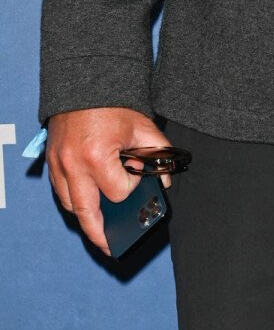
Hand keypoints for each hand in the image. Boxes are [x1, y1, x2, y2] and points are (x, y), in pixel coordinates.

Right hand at [47, 108, 174, 255]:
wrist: (84, 83)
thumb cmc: (113, 105)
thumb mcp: (143, 127)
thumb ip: (159, 154)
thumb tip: (165, 180)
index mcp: (98, 156)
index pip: (119, 192)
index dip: (131, 187)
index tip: (136, 173)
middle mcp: (74, 165)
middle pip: (86, 213)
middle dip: (99, 233)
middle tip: (110, 246)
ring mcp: (59, 165)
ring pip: (71, 205)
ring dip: (85, 218)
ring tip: (100, 230)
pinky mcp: (51, 162)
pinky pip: (61, 192)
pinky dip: (74, 200)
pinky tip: (87, 205)